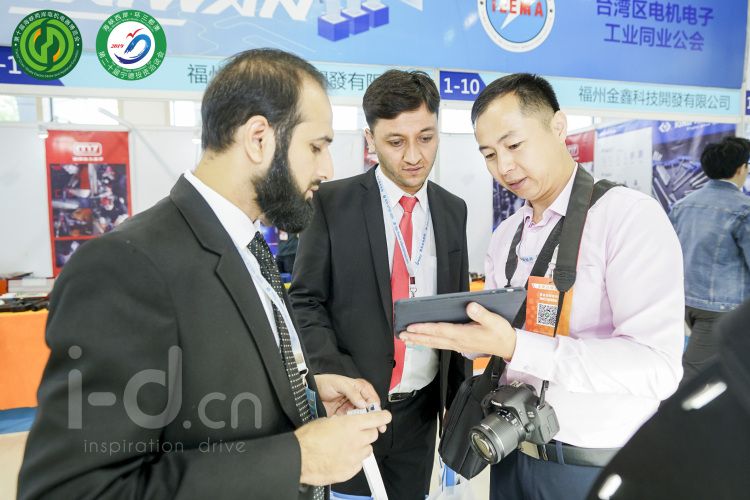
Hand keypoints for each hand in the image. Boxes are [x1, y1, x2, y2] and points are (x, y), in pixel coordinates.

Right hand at [295, 411, 391, 485]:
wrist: (299, 458)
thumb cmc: (308, 439)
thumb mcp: (327, 421)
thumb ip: (344, 423)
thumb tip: (348, 423)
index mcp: (351, 425)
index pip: (377, 419)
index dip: (383, 417)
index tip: (385, 416)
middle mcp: (356, 440)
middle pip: (374, 435)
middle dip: (368, 432)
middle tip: (358, 432)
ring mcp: (354, 457)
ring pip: (368, 450)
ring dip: (361, 447)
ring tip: (347, 447)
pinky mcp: (350, 470)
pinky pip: (359, 464)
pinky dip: (354, 460)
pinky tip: (342, 458)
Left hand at [314, 374, 381, 421]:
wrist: (312, 391)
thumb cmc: (326, 383)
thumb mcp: (340, 384)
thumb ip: (353, 392)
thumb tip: (363, 403)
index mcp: (360, 387)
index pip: (372, 399)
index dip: (376, 408)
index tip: (376, 416)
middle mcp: (357, 398)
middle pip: (369, 409)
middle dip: (374, 418)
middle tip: (378, 426)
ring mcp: (351, 407)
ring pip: (362, 416)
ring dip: (364, 422)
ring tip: (366, 427)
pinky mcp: (345, 415)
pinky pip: (352, 421)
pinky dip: (354, 424)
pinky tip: (353, 426)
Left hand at [400, 302, 517, 359]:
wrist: (507, 346)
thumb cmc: (500, 332)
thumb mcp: (495, 321)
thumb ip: (482, 313)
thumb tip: (470, 306)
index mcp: (464, 335)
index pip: (439, 330)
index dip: (424, 328)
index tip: (411, 327)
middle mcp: (458, 341)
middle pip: (432, 339)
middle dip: (416, 337)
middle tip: (401, 335)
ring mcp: (458, 344)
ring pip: (434, 343)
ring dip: (419, 341)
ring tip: (406, 339)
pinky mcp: (459, 345)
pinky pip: (439, 344)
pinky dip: (428, 342)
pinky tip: (422, 341)